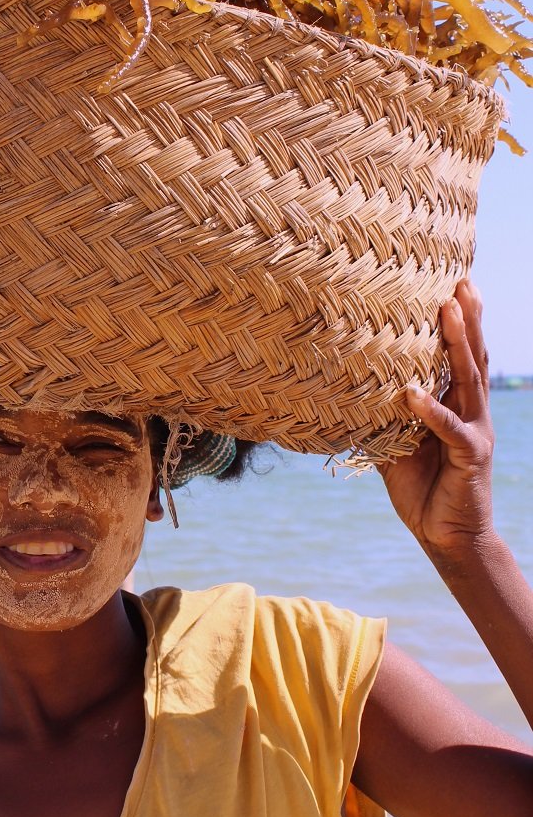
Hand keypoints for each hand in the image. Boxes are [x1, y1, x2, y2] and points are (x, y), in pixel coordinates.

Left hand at [379, 279, 495, 560]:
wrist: (446, 535)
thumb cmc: (421, 488)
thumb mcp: (394, 444)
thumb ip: (380, 415)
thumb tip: (340, 391)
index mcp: (455, 404)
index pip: (459, 356)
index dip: (458, 323)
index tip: (449, 284)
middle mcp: (471, 411)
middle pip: (472, 356)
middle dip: (468, 318)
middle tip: (462, 281)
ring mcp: (475, 431)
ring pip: (469, 380)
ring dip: (458, 345)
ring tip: (448, 312)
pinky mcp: (470, 457)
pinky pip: (450, 429)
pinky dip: (430, 411)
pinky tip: (413, 393)